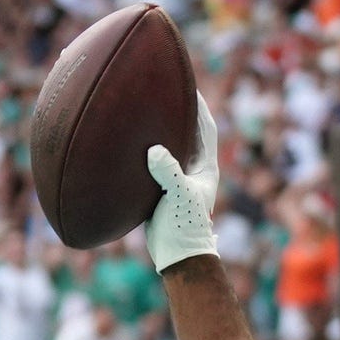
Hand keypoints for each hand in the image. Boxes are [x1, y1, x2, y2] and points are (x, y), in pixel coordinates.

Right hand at [144, 95, 220, 271]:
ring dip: (163, 129)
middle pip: (190, 132)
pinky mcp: (164, 188)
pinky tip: (133, 141)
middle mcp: (195, 169)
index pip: (206, 128)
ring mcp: (180, 178)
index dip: (198, 105)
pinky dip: (148, 149)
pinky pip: (157, 162)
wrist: (178, 255)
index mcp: (206, 166)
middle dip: (180, 112)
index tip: (187, 84)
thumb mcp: (178, 196)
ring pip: (173, 146)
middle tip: (165, 90)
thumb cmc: (185, 227)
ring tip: (148, 109)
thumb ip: (168, 172)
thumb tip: (154, 151)